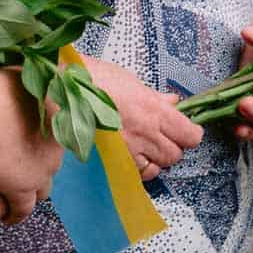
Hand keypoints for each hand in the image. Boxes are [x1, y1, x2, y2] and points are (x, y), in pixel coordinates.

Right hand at [0, 70, 64, 223]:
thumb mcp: (26, 73)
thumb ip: (35, 77)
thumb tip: (36, 71)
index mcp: (60, 120)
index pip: (57, 139)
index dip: (41, 144)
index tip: (29, 145)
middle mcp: (55, 148)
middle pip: (50, 165)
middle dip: (37, 168)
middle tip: (19, 168)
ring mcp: (41, 171)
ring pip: (40, 190)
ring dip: (28, 192)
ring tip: (13, 194)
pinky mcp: (22, 189)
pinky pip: (22, 210)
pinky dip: (15, 213)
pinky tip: (7, 215)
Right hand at [79, 56, 201, 180]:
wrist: (62, 89)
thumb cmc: (93, 78)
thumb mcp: (130, 81)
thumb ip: (154, 97)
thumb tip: (172, 102)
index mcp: (153, 109)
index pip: (190, 135)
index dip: (190, 134)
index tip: (187, 131)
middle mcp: (145, 132)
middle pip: (175, 154)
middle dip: (172, 146)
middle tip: (162, 136)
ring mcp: (129, 149)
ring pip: (158, 166)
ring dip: (156, 159)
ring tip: (146, 146)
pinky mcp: (113, 159)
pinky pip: (137, 173)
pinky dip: (139, 168)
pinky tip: (132, 156)